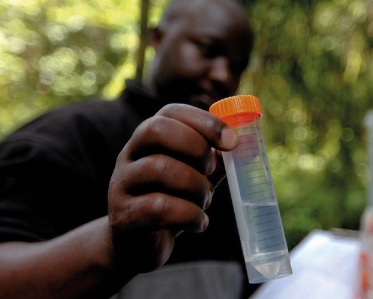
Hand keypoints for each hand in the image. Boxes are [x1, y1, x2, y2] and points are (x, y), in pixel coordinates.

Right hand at [107, 103, 237, 272]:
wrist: (137, 246)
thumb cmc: (171, 203)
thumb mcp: (194, 176)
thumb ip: (215, 160)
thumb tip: (247, 142)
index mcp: (148, 139)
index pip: (171, 112)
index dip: (205, 122)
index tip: (231, 141)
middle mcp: (129, 155)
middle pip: (157, 130)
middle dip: (196, 148)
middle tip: (211, 172)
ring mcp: (121, 184)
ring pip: (160, 168)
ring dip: (196, 186)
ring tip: (205, 201)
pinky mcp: (123, 216)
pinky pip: (158, 208)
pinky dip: (189, 216)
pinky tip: (198, 223)